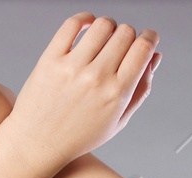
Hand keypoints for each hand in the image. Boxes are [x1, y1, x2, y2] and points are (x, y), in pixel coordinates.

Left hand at [5, 14, 160, 174]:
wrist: (37, 145)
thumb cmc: (78, 136)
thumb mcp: (116, 122)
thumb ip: (140, 90)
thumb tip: (154, 56)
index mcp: (116, 95)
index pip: (143, 49)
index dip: (150, 38)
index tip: (148, 38)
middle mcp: (96, 79)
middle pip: (125, 33)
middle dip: (129, 35)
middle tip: (122, 45)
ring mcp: (72, 68)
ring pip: (102, 24)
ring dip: (108, 27)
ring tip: (103, 39)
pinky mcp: (51, 59)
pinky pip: (73, 24)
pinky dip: (84, 19)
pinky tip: (87, 27)